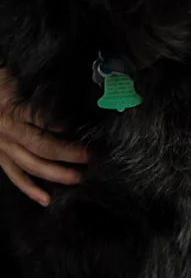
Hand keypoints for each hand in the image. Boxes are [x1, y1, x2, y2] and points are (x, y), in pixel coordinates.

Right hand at [0, 67, 88, 205]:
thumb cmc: (4, 80)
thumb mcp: (21, 78)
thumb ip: (43, 89)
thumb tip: (75, 90)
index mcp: (15, 109)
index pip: (46, 121)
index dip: (68, 128)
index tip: (91, 132)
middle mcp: (8, 131)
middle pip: (42, 146)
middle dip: (70, 154)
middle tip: (93, 158)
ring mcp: (1, 146)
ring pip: (30, 164)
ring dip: (56, 174)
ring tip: (79, 178)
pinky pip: (14, 174)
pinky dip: (29, 188)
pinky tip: (45, 198)